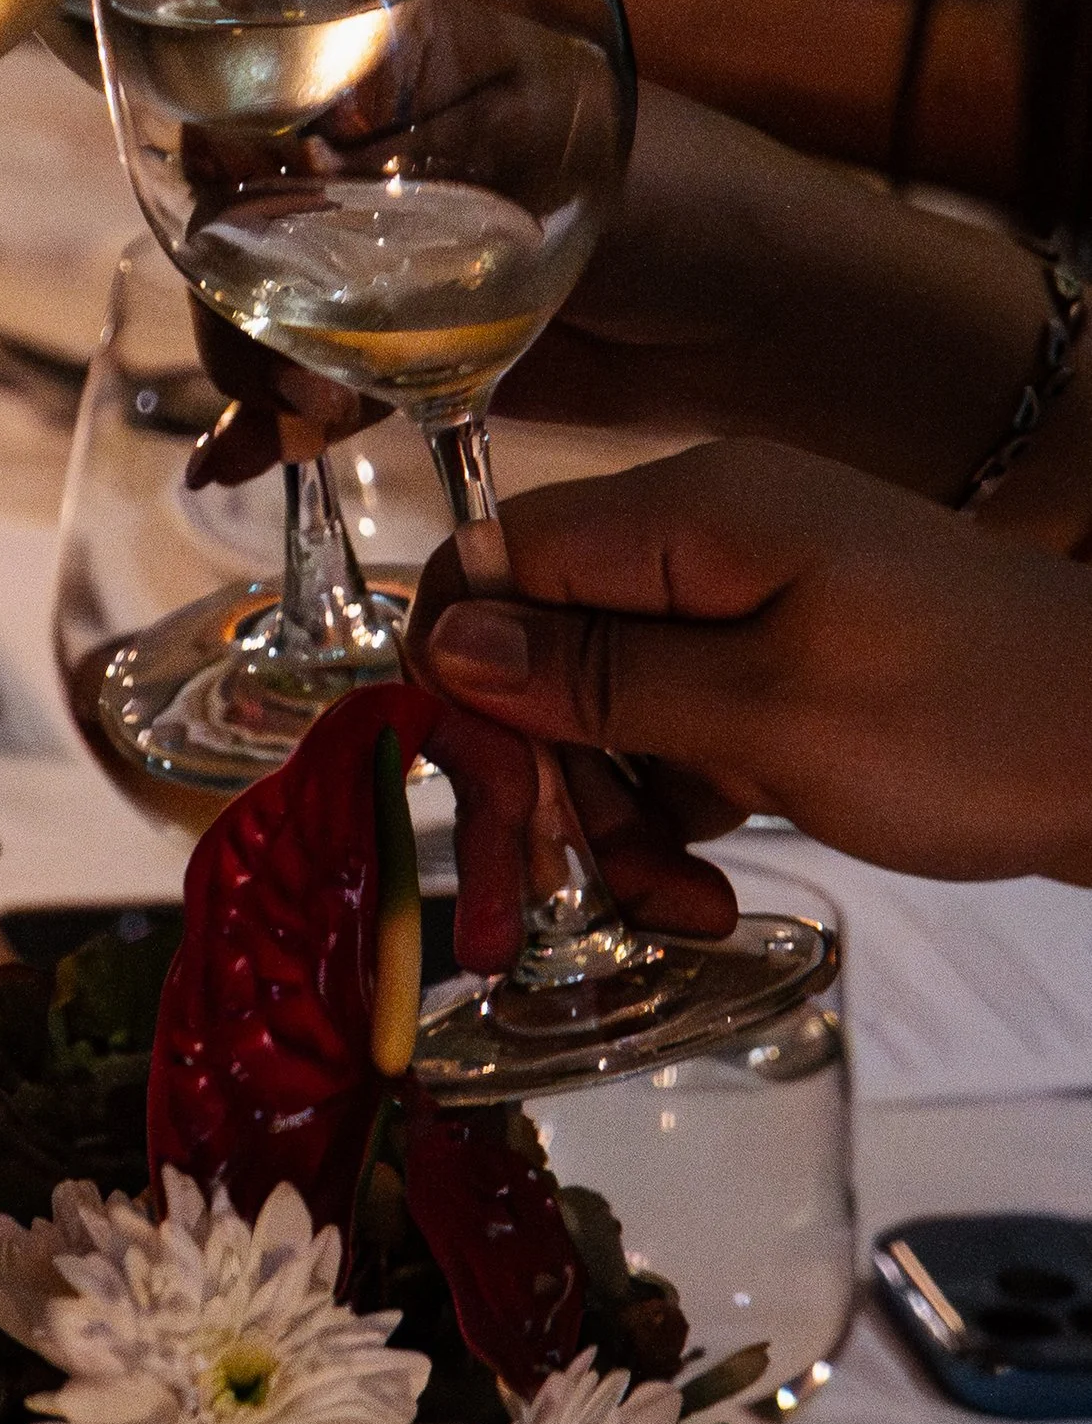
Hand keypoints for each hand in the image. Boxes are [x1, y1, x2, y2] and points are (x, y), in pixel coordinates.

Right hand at [186, 84, 1073, 522]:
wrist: (793, 328)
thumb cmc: (698, 205)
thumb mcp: (545, 160)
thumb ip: (406, 168)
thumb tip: (253, 176)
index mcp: (413, 54)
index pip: (255, 85)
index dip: (222, 158)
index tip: (232, 229)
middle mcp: (386, 145)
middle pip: (241, 208)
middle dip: (235, 295)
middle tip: (274, 373)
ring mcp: (395, 250)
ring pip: (266, 301)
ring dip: (254, 368)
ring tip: (289, 430)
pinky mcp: (417, 344)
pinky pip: (316, 375)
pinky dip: (275, 423)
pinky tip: (238, 466)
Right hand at [410, 440, 1091, 944]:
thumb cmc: (977, 724)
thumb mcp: (771, 714)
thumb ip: (601, 675)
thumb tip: (446, 643)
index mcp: (688, 514)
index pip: (493, 561)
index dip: (457, 679)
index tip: (477, 799)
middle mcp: (700, 541)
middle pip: (537, 647)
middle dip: (535, 780)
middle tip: (540, 908)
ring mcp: (744, 602)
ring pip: (599, 707)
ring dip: (609, 818)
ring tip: (673, 908)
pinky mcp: (780, 665)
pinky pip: (673, 731)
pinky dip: (672, 812)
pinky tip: (704, 887)